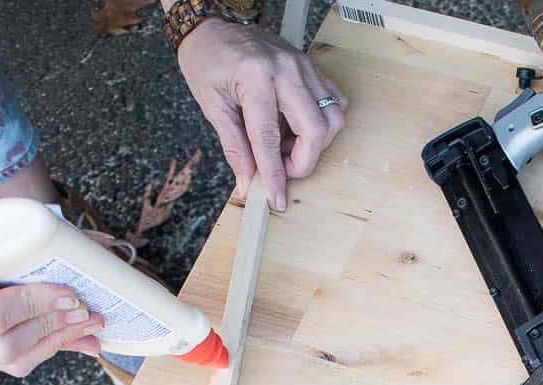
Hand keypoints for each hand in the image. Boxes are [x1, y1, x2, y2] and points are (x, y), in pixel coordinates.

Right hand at [0, 192, 106, 375]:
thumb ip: (36, 235)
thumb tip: (99, 247)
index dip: (38, 306)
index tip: (69, 293)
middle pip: (5, 346)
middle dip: (54, 330)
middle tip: (86, 312)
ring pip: (8, 361)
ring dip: (55, 344)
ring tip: (87, 326)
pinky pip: (5, 360)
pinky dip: (42, 349)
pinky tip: (68, 336)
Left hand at [176, 20, 347, 210]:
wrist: (213, 27)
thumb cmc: (207, 61)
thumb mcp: (212, 106)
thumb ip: (234, 146)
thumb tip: (248, 182)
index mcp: (254, 78)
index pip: (269, 138)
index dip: (274, 174)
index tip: (275, 199)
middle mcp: (285, 70)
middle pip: (316, 129)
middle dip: (303, 161)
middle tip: (282, 169)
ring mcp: (303, 66)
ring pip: (333, 117)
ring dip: (315, 143)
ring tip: (287, 146)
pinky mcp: (311, 67)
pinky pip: (335, 100)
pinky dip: (324, 122)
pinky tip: (299, 128)